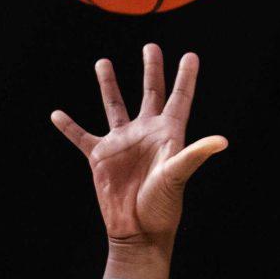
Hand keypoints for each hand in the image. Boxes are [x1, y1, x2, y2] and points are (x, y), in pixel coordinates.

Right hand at [49, 44, 228, 274]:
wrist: (137, 231)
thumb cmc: (162, 206)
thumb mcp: (178, 176)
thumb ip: (195, 154)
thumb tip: (222, 140)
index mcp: (167, 134)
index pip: (179, 98)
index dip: (186, 77)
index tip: (191, 55)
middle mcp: (145, 133)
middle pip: (149, 92)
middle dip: (151, 69)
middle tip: (150, 47)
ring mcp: (122, 143)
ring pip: (113, 105)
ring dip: (108, 84)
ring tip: (102, 62)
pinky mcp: (100, 157)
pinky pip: (81, 135)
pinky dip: (68, 126)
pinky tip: (57, 114)